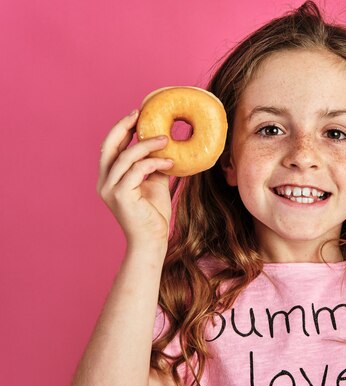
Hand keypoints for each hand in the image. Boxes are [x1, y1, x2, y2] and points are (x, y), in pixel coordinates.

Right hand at [97, 109, 174, 247]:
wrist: (152, 240)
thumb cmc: (153, 213)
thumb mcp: (154, 182)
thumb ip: (152, 164)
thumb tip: (164, 143)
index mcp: (109, 178)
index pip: (110, 147)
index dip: (121, 129)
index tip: (137, 114)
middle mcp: (105, 182)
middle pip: (108, 146)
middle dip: (123, 127)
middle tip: (141, 114)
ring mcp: (110, 189)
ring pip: (125, 157)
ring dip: (147, 145)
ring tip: (166, 139)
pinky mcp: (120, 196)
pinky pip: (137, 171)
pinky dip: (154, 163)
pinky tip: (170, 162)